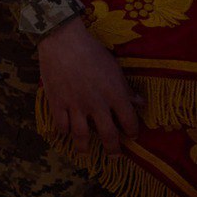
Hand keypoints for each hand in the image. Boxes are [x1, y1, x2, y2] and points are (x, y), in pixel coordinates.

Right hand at [39, 15, 143, 153]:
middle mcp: (97, 104)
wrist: (62, 41)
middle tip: (114, 155)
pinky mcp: (57, 103)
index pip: (129, 121)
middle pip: (108, 135)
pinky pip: (61, 124)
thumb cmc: (91, 51)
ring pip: (82, 135)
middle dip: (113, 149)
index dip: (132, 131)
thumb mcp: (114, 67)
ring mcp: (76, 105)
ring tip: (85, 153)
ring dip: (85, 147)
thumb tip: (140, 102)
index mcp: (115, 95)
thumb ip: (126, 88)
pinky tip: (66, 132)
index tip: (132, 135)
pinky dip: (65, 131)